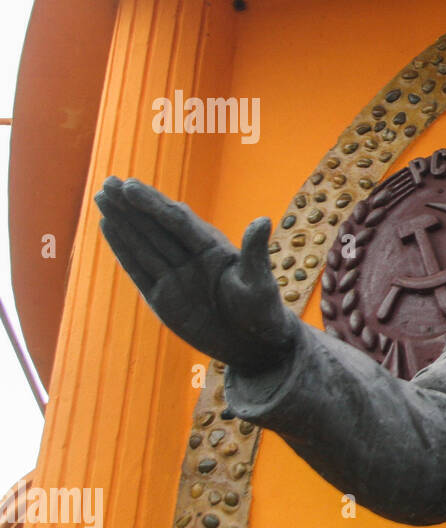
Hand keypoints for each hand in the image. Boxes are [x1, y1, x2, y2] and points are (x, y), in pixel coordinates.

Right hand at [94, 176, 299, 372]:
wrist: (255, 346)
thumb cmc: (262, 313)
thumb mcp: (259, 284)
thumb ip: (254, 253)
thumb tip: (262, 221)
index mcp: (213, 249)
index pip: (177, 221)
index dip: (153, 204)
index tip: (129, 186)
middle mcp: (192, 258)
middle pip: (156, 226)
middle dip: (131, 205)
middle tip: (107, 181)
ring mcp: (175, 276)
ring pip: (143, 243)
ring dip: (122, 221)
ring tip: (101, 196)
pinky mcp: (163, 297)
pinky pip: (138, 269)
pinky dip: (123, 249)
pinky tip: (109, 227)